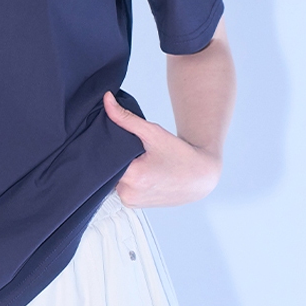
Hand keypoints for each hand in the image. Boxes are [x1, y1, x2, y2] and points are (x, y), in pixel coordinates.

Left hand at [103, 90, 221, 207]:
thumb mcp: (152, 132)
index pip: (104, 157)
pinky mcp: (134, 205)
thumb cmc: (180, 155)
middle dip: (113, 156)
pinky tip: (137, 169)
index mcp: (134, 177)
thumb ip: (125, 117)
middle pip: (107, 169)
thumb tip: (106, 99)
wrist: (200, 176)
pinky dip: (125, 177)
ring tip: (136, 159)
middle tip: (130, 149)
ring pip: (112, 178)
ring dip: (119, 168)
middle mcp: (129, 194)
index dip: (106, 145)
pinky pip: (120, 187)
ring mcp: (131, 202)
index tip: (116, 139)